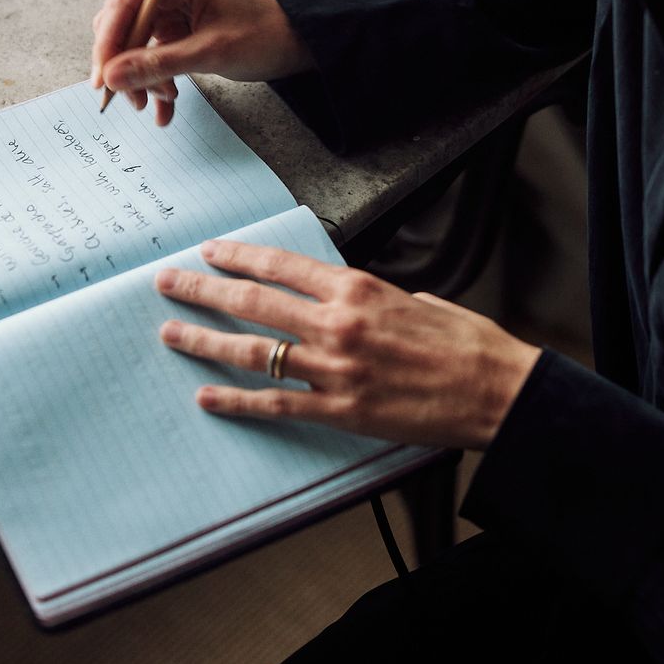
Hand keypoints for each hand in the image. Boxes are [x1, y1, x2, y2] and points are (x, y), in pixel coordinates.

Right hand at [90, 0, 311, 124]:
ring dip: (143, 79)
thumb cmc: (263, 33)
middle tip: (135, 102)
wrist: (295, 41)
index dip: (107, 46)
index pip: (123, 6)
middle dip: (127, 67)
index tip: (101, 82)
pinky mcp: (175, 27)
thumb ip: (159, 64)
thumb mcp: (210, 52)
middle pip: (123, 27)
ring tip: (164, 103)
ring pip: (134, 46)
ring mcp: (169, 6)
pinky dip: (156, 81)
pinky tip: (166, 109)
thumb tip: (111, 77)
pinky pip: (151, 56)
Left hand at [156, 239, 541, 450]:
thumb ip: (370, 296)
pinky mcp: (341, 411)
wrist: (495, 390)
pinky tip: (208, 396)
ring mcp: (335, 369)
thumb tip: (345, 297)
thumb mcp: (414, 296)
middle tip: (167, 285)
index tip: (208, 252)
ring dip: (206, 341)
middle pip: (252, 301)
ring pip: (253, 351)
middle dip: (202, 291)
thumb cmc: (465, 342)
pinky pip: (277, 404)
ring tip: (171, 335)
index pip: (279, 264)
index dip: (238, 256)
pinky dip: (237, 401)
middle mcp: (337, 323)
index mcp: (356, 287)